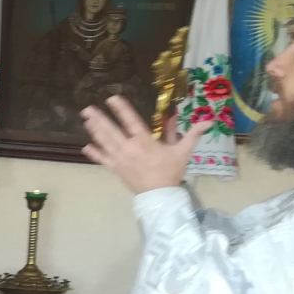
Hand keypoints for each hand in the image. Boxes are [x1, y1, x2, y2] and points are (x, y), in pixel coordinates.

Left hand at [80, 95, 212, 193]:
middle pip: (111, 131)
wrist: (160, 194)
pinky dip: (94, 153)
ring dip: (94, 131)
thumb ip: (192, 134)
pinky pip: (103, 160)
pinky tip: (85, 147)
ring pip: (105, 142)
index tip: (112, 98)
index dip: (122, 109)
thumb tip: (208, 120)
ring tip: (86, 119)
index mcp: (145, 141)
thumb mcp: (183, 151)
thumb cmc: (171, 171)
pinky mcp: (116, 169)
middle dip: (99, 119)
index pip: (131, 121)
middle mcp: (129, 148)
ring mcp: (120, 159)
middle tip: (87, 109)